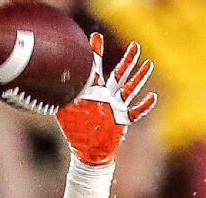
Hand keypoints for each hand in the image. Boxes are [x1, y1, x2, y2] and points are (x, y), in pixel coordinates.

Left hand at [55, 33, 156, 166]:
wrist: (86, 151)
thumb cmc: (75, 131)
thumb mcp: (65, 111)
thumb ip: (62, 96)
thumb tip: (53, 83)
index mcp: (93, 92)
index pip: (95, 69)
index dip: (96, 53)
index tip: (96, 37)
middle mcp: (107, 96)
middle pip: (119, 75)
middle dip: (128, 60)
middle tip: (135, 45)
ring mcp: (116, 108)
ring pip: (130, 90)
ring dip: (139, 78)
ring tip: (149, 64)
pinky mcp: (122, 120)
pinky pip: (136, 112)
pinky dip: (144, 105)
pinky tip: (152, 97)